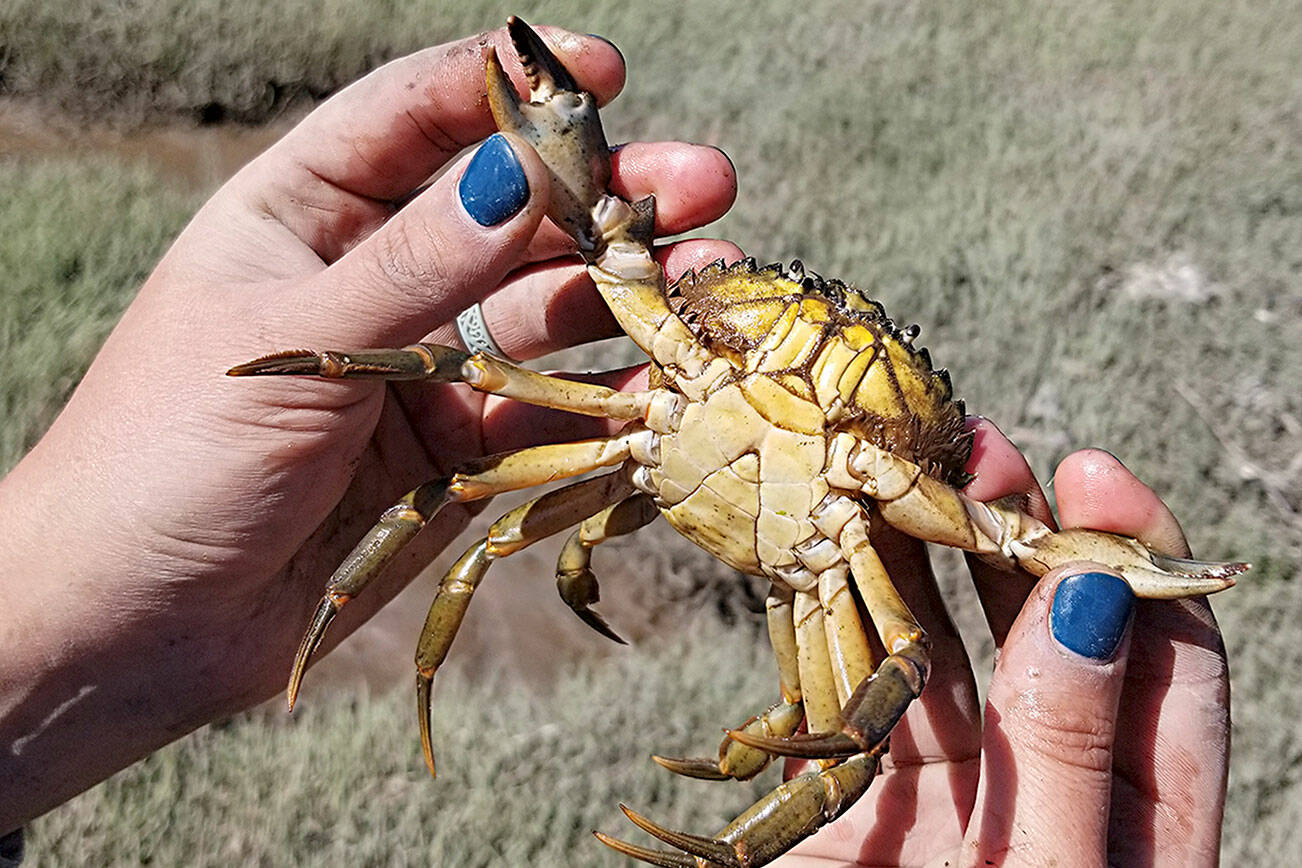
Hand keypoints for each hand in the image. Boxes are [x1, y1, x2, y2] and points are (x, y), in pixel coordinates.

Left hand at [0, 24, 736, 829]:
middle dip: (605, 198)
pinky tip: (667, 385)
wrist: (130, 625)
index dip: (510, 87)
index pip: (414, 117)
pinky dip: (605, 403)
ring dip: (625, 298)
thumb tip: (518, 168)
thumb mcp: (293, 343)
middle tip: (704, 182)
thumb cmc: (165, 458)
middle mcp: (370, 280)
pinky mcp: (449, 456)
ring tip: (712, 282)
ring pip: (541, 314)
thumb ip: (411, 264)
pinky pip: (542, 415)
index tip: (603, 72)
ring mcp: (417, 367)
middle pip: (507, 215)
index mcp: (299, 214)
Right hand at [781, 423, 1228, 865]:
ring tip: (905, 474)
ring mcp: (952, 795)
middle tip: (985, 452)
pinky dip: (851, 615)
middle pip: (1054, 639)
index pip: (1169, 671)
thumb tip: (1091, 596)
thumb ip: (1068, 747)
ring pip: (950, 650)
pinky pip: (860, 688)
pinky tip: (841, 545)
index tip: (1095, 478)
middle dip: (1026, 536)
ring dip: (929, 562)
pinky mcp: (861, 801)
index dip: (1139, 563)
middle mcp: (1046, 795)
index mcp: (1131, 829)